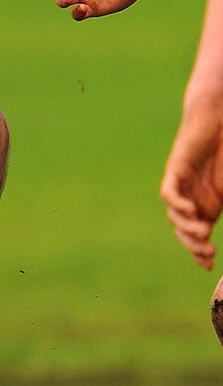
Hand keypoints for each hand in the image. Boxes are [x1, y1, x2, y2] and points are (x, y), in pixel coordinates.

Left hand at [160, 102, 222, 269]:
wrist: (217, 120)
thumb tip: (220, 221)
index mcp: (206, 205)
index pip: (197, 236)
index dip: (198, 252)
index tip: (208, 265)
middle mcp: (191, 199)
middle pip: (183, 230)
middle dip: (193, 244)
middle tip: (208, 253)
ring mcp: (182, 185)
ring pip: (174, 215)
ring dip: (186, 227)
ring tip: (203, 232)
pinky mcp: (175, 170)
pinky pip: (168, 193)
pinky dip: (177, 203)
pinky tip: (190, 210)